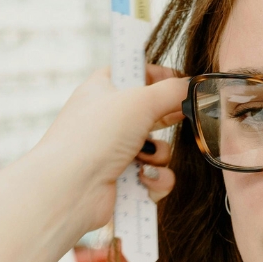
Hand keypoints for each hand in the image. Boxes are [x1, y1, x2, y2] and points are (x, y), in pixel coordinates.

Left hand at [35, 65, 187, 234]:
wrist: (70, 189)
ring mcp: (115, 151)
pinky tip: (143, 180)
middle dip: (167, 119)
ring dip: (160, 156)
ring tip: (144, 160)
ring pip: (159, 149)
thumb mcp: (139, 101)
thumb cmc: (94, 137)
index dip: (158, 75)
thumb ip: (173, 91)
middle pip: (151, 112)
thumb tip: (193, 87)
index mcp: (103, 90)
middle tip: (179, 117)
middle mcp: (108, 119)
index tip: (180, 81)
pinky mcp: (124, 180)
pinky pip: (156, 176)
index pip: (134, 72)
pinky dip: (155, 179)